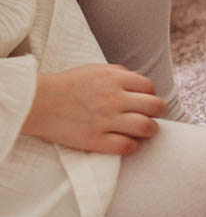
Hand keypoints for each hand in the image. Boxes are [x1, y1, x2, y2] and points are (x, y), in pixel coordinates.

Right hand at [21, 64, 166, 154]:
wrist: (36, 102)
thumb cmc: (66, 85)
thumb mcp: (95, 70)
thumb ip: (120, 74)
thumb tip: (141, 83)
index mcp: (114, 78)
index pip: (149, 87)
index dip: (150, 95)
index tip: (145, 101)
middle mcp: (114, 98)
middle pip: (155, 106)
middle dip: (157, 112)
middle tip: (151, 117)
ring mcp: (105, 120)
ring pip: (146, 127)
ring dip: (150, 130)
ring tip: (144, 131)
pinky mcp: (95, 140)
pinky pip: (127, 146)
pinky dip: (132, 146)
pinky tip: (127, 143)